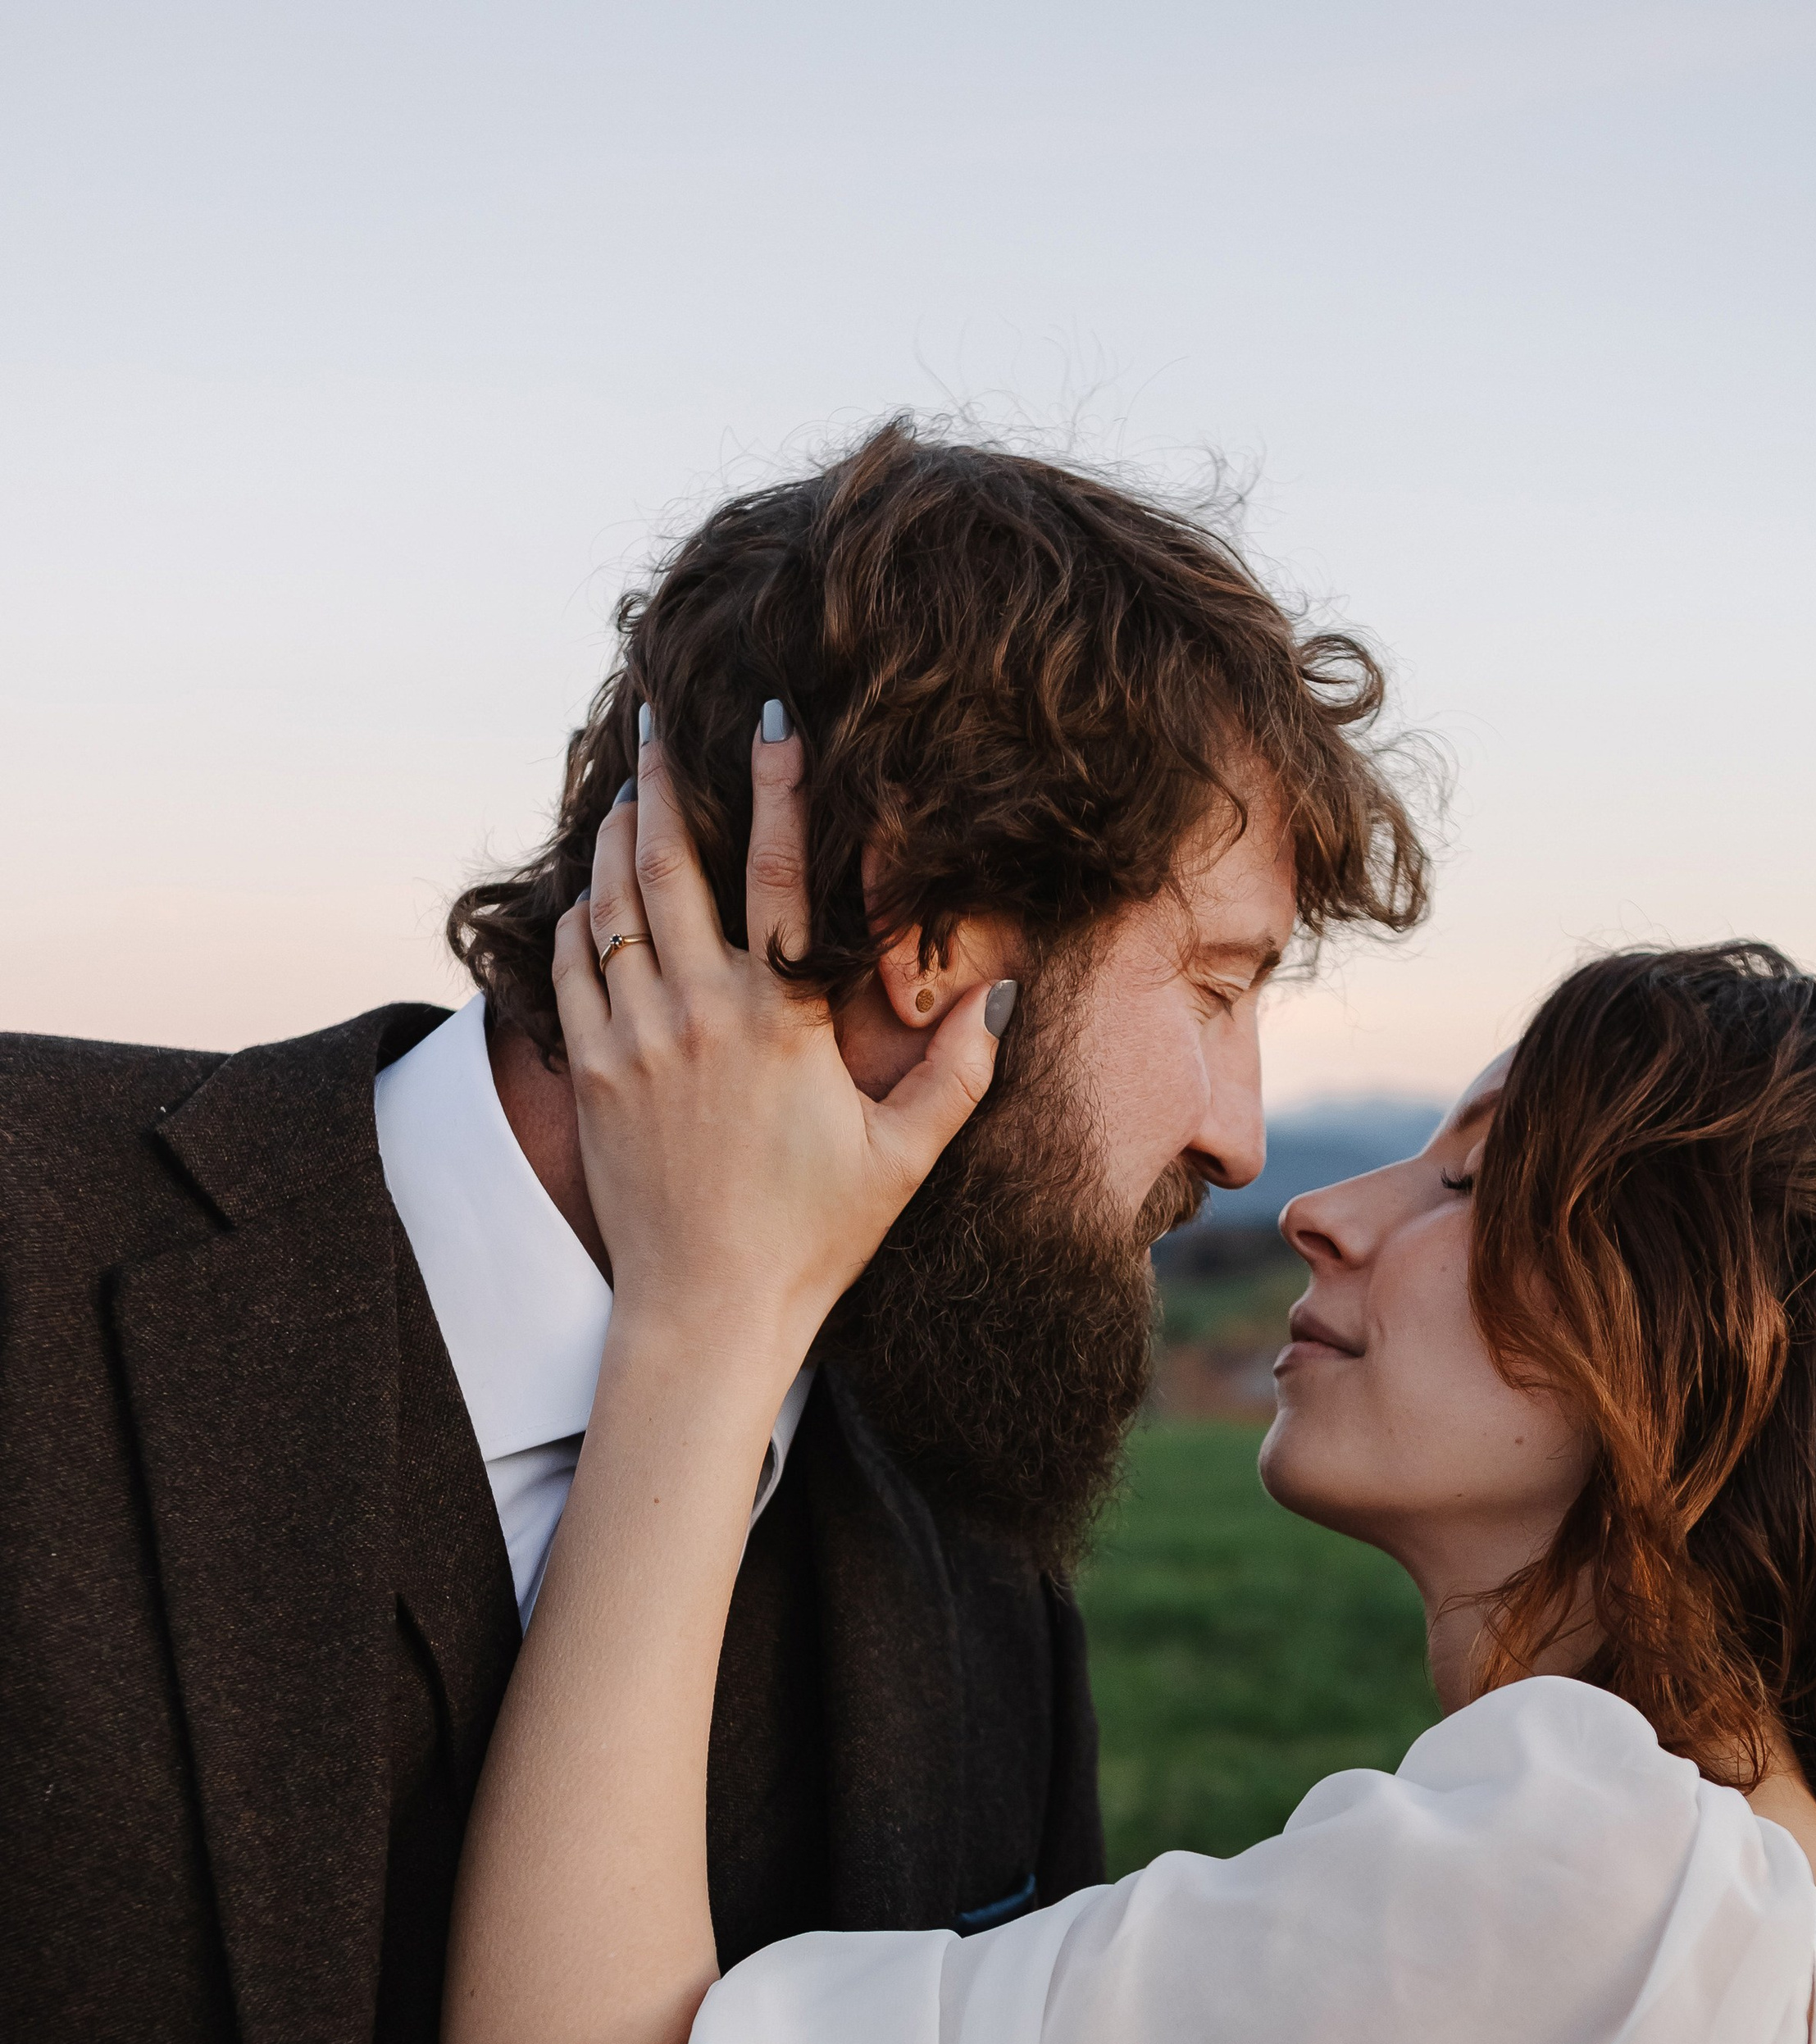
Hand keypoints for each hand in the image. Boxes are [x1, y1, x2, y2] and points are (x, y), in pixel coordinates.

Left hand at [551, 705, 1006, 1360]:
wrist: (708, 1312)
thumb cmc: (815, 1238)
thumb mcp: (905, 1159)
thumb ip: (960, 1072)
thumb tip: (1001, 991)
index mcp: (779, 1022)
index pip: (777, 875)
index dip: (778, 787)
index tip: (774, 718)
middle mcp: (697, 1015)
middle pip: (670, 865)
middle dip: (665, 782)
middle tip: (658, 721)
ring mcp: (632, 1041)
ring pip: (612, 906)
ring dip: (616, 838)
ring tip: (627, 790)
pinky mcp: (589, 1075)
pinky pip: (573, 968)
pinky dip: (579, 917)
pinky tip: (591, 892)